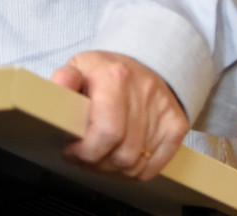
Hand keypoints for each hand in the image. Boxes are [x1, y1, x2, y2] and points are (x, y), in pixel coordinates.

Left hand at [50, 51, 188, 180]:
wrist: (143, 65)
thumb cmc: (105, 72)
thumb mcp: (80, 67)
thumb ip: (64, 80)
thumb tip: (60, 86)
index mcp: (115, 76)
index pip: (107, 131)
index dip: (85, 151)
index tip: (72, 150)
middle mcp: (144, 92)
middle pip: (121, 154)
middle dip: (95, 163)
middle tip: (83, 156)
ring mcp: (164, 111)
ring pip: (135, 165)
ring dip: (111, 169)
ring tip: (99, 156)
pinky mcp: (176, 126)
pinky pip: (152, 168)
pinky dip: (131, 171)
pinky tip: (118, 158)